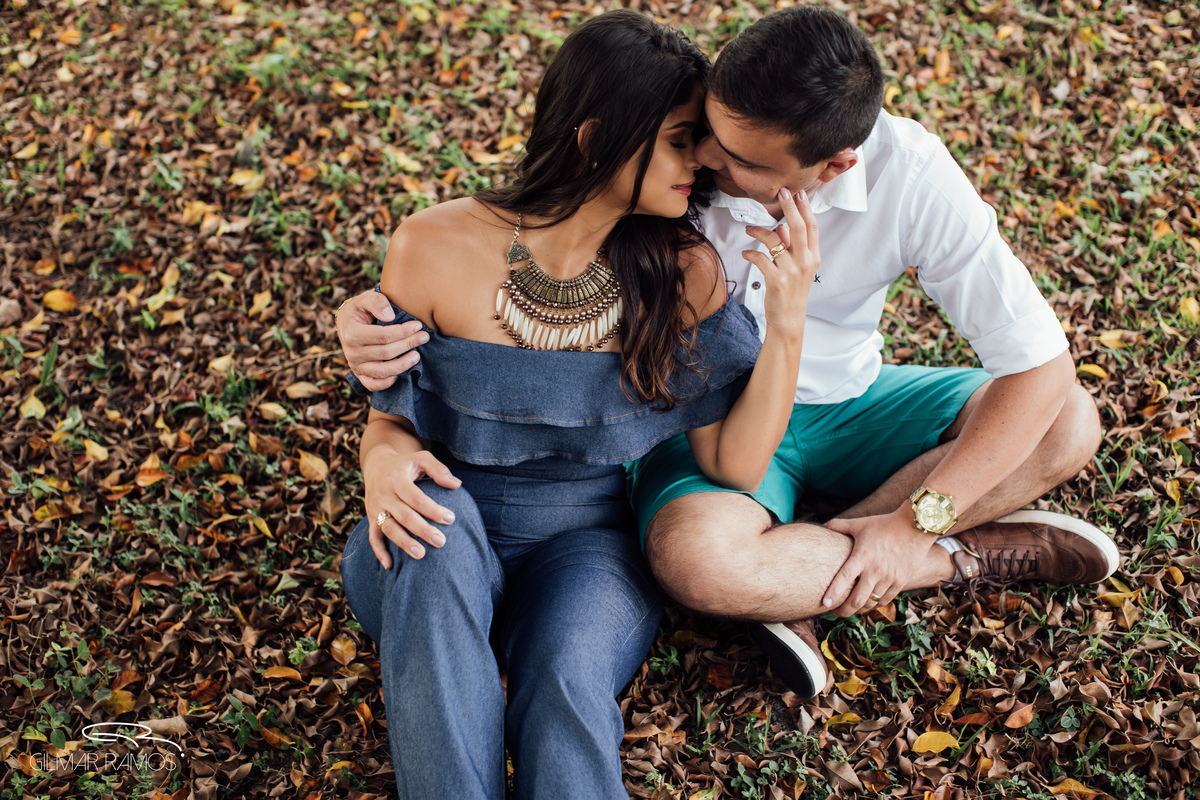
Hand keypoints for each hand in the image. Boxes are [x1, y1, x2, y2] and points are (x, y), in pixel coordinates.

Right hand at [336, 289, 427, 390]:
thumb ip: (377, 302)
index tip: (418, 325)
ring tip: (417, 356)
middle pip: (386, 353)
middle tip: (424, 337)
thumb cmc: (360, 309)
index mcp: (352, 333)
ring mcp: (356, 365)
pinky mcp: (360, 374)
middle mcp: (352, 352)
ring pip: (382, 371)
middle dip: (408, 344)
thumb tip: (390, 316)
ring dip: (403, 365)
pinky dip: (387, 383)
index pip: (383, 336)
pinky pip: (373, 385)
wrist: (348, 323)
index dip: (403, 332)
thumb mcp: (365, 299)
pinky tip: (401, 374)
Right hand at [365, 450, 461, 568]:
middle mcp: (383, 494)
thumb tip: (456, 485)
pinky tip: (389, 565)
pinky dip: (379, 552)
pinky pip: (373, 537)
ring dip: (404, 543)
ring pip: (388, 528)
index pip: (416, 498)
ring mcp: (375, 508)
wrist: (377, 465)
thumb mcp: (421, 458)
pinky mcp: (371, 518)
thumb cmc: (406, 464)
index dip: (433, 510)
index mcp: (396, 479)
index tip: (451, 519)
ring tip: (421, 555)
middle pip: (404, 515)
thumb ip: (439, 470)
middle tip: (441, 542)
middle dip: (422, 530)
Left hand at [742, 188, 819, 340]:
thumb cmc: (792, 292)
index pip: (812, 227)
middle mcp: (805, 261)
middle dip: (790, 207)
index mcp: (813, 256)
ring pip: (775, 240)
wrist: (789, 318)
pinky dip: (751, 253)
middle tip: (782, 191)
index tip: (798, 193)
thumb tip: (783, 226)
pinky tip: (746, 252)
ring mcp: (792, 271)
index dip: (805, 208)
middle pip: (798, 227)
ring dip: (759, 231)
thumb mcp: (798, 268)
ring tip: (749, 229)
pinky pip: (761, 258)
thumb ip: (792, 246)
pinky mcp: (777, 280)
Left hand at [821, 509, 934, 616]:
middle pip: (857, 599)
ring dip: (859, 609)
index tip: (826, 603)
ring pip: (870, 603)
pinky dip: (874, 604)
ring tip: (851, 608)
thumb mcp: (860, 524)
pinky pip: (884, 600)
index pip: (845, 577)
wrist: (915, 527)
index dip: (834, 592)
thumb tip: (824, 526)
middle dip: (844, 610)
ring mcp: (889, 578)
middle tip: (836, 612)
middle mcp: (875, 570)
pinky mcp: (900, 582)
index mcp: (862, 556)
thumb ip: (839, 526)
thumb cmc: (884, 524)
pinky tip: (868, 603)